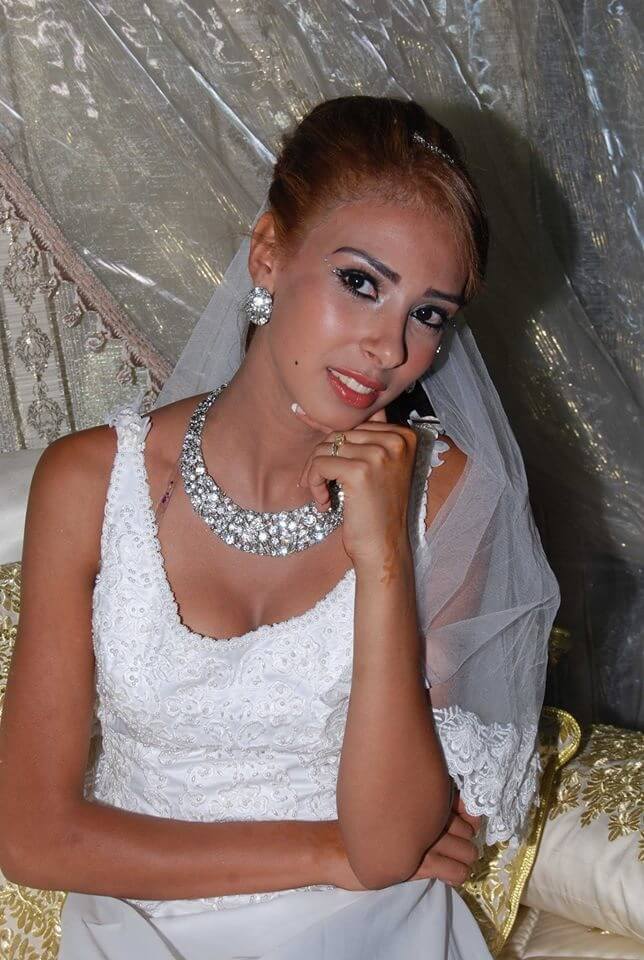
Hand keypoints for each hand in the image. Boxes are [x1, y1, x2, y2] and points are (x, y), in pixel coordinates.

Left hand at [293, 405, 417, 568]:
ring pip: (325, 447)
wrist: (383, 547)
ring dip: (315, 473)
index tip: (320, 453)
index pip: (355, 420)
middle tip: (322, 487)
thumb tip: (320, 403)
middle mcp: (397, 439)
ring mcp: (380, 454)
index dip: (333, 441)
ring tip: (323, 496)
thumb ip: (364, 436)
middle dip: (322, 460)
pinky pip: (320, 464)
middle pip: (338, 432)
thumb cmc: (377, 510)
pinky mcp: (360, 471)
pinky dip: (313, 484)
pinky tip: (325, 504)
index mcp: (405, 434)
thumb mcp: (379, 466)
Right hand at [327, 791, 481, 890]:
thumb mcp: (384, 807)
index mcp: (417, 798)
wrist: (333, 848)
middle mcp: (423, 816)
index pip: (457, 803)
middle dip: (467, 838)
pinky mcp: (417, 865)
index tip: (463, 822)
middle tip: (458, 844)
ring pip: (465, 851)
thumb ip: (408, 801)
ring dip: (465, 858)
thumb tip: (434, 800)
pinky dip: (457, 873)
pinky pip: (452, 871)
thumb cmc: (357, 824)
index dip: (466, 815)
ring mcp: (422, 842)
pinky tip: (451, 875)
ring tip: (457, 861)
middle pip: (465, 828)